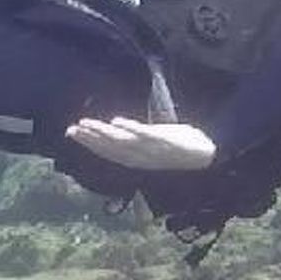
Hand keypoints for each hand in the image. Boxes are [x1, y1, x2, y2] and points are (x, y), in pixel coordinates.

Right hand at [65, 117, 217, 171]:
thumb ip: (136, 137)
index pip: (108, 151)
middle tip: (71, 129)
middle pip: (111, 147)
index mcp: (138, 158)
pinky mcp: (165, 142)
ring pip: (122, 142)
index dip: (89, 143)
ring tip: (88, 124)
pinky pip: (145, 136)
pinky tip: (116, 121)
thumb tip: (116, 127)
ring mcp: (153, 150)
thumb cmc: (180, 148)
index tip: (72, 132)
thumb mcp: (155, 144)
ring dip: (103, 134)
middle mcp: (141, 157)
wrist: (208, 155)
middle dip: (90, 138)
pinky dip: (130, 129)